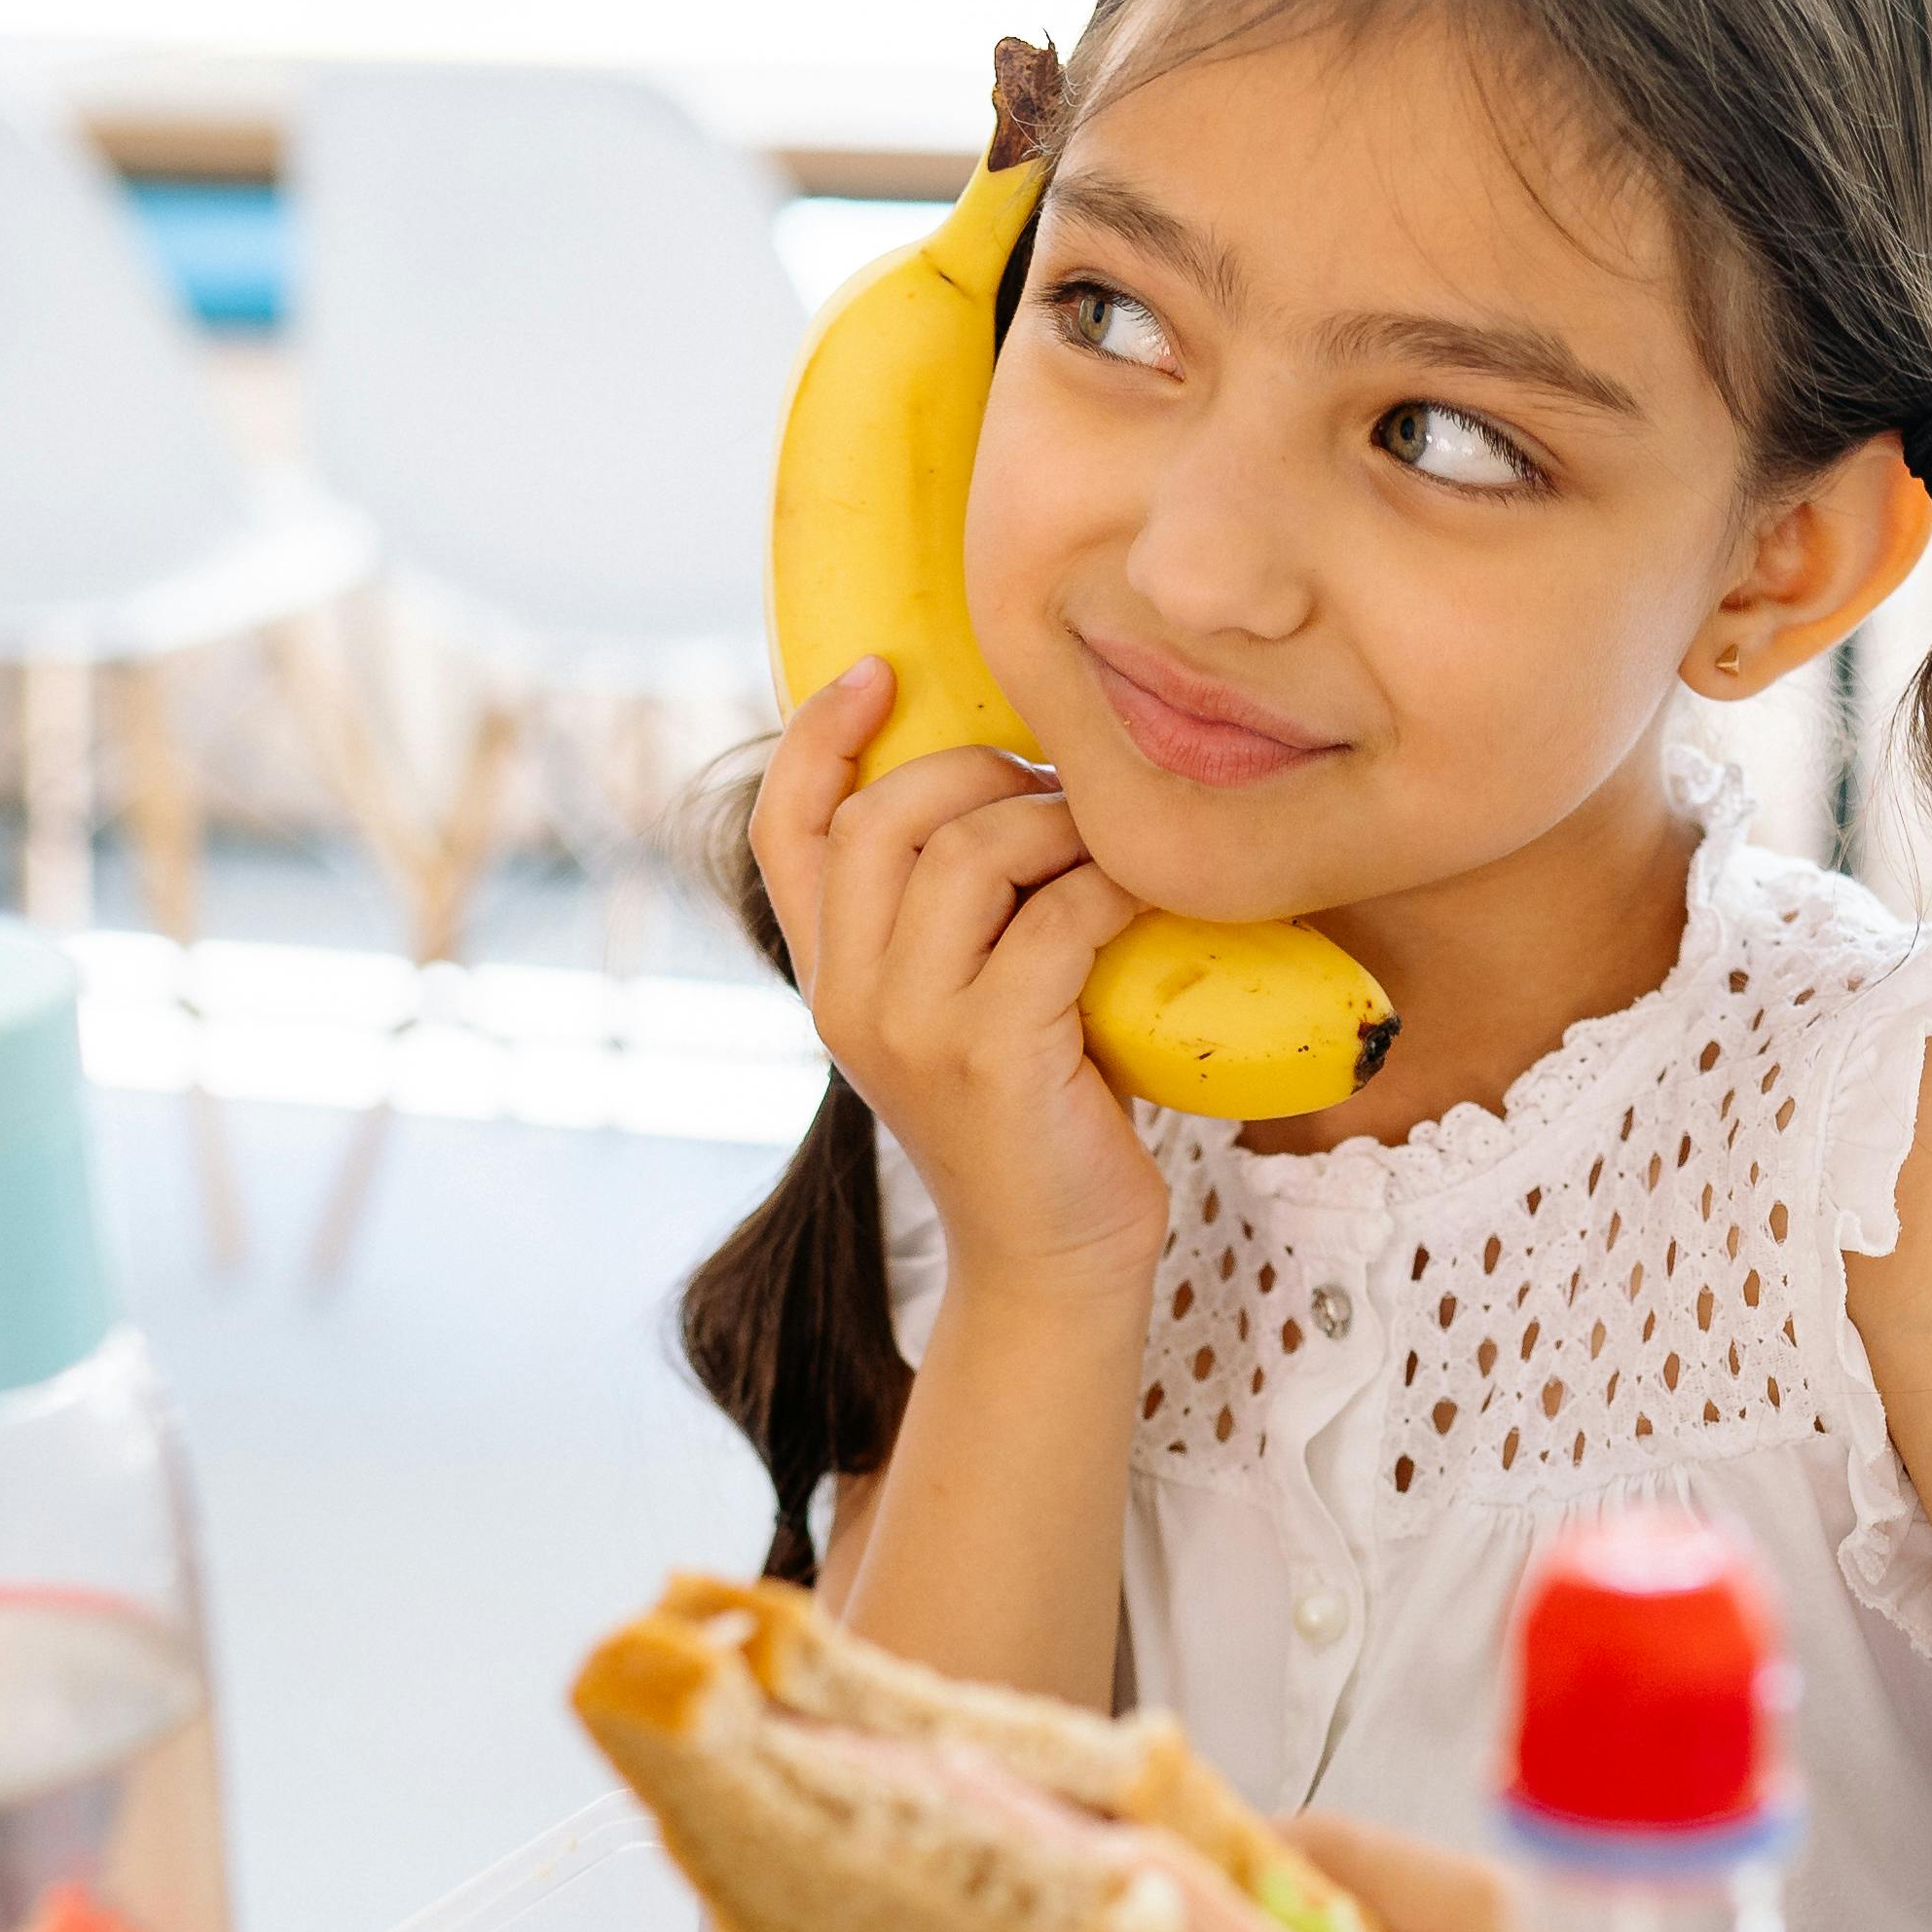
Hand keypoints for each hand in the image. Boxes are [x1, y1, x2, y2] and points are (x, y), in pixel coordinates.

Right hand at [751, 659, 1165, 1301]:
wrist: (1052, 1262)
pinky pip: (1055, 919)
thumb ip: (948, 914)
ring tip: (1109, 844)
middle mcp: (848, 996)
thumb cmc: (1034, 1115)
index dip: (819, 735)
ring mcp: (912, 1028)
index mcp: (828, 975)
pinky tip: (1148, 897)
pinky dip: (1111, 889)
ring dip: (1058, 825)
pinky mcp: (992, 1056)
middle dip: (980, 771)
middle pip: (884, 815)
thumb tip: (1010, 780)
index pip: (783, 827)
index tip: (878, 669)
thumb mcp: (959, 1005)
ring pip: (969, 853)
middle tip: (1056, 789)